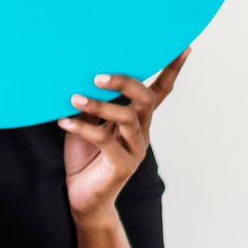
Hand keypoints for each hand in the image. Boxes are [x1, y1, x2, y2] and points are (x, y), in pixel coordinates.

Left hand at [61, 50, 186, 225]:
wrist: (83, 199)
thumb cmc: (85, 159)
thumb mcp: (86, 127)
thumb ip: (91, 107)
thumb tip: (82, 79)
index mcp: (137, 121)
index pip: (160, 92)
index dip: (171, 71)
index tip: (183, 48)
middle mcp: (141, 133)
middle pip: (145, 100)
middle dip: (126, 83)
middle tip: (98, 76)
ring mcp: (134, 149)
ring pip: (127, 119)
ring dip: (100, 105)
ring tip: (75, 98)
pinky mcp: (122, 165)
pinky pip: (105, 141)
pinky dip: (83, 128)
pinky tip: (64, 122)